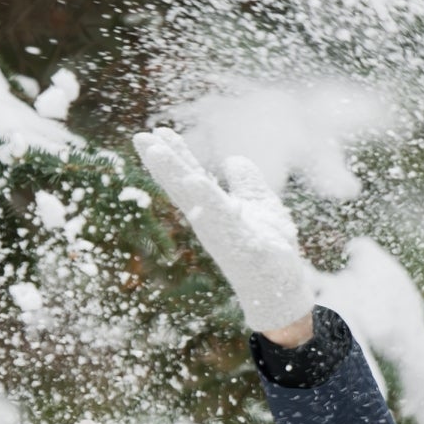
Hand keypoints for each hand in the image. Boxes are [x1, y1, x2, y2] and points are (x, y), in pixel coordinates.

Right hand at [131, 128, 317, 332]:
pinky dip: (209, 204)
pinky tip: (195, 182)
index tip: (153, 133)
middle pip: (185, 188)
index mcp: (215, 211)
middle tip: (141, 138)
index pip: (190, 178)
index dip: (174, 156)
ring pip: (198, 202)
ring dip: (177, 177)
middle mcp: (214, 223)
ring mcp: (227, 236)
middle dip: (165, 164)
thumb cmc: (271, 251)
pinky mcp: (246, 249)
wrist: (283, 290)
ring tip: (157, 153)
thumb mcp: (261, 206)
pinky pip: (226, 223)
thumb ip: (246, 184)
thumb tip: (233, 160)